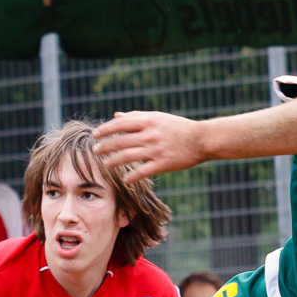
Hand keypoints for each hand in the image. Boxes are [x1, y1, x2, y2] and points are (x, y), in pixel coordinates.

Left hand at [93, 112, 210, 182]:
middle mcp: (150, 135)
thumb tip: (116, 116)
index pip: (120, 124)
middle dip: (104, 146)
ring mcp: (156, 150)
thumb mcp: (158, 118)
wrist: (201, 139)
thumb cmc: (178, 127)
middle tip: (95, 151)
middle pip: (120, 141)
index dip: (105, 129)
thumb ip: (136, 117)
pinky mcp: (163, 164)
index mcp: (148, 121)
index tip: (95, 135)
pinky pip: (142, 171)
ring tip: (105, 164)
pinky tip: (125, 180)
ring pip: (127, 156)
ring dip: (113, 161)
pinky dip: (131, 176)